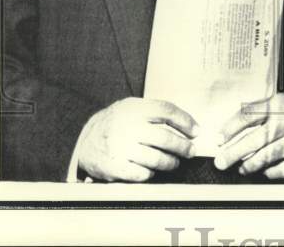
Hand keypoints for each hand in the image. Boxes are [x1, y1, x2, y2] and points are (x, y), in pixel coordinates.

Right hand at [76, 97, 196, 181]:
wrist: (86, 141)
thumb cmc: (118, 124)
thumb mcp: (133, 108)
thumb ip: (156, 113)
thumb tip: (190, 126)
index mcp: (134, 108)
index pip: (166, 110)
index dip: (185, 121)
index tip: (196, 131)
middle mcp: (127, 127)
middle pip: (164, 138)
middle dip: (183, 147)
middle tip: (191, 151)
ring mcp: (120, 148)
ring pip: (156, 159)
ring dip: (170, 163)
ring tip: (174, 162)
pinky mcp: (114, 167)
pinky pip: (141, 174)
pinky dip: (151, 174)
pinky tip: (152, 170)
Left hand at [211, 93, 283, 179]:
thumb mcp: (282, 103)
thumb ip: (259, 111)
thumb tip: (230, 129)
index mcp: (278, 104)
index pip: (249, 115)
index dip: (231, 128)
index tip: (219, 138)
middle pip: (255, 138)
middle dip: (234, 152)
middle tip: (221, 161)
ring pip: (266, 156)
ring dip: (249, 165)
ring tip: (241, 168)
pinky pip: (281, 169)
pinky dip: (269, 172)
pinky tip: (264, 171)